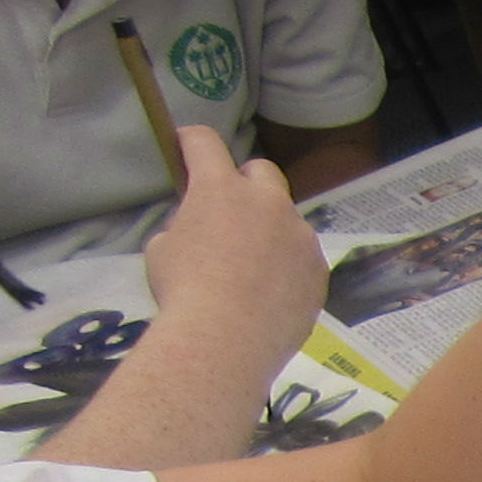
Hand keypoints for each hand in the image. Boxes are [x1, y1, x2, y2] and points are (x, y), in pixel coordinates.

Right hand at [141, 134, 321, 355]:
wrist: (227, 339)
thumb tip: (200, 227)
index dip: (191, 141)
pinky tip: (273, 289)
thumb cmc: (183, 290)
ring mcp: (299, 235)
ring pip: (287, 218)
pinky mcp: (318, 268)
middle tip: (228, 207)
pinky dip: (288, 263)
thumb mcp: (163, 248)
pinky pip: (303, 255)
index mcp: (220, 188)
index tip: (186, 146)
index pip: (205, 143)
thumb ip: (185, 225)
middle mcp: (267, 202)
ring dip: (270, 228)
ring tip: (252, 263)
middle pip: (261, 171)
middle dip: (244, 181)